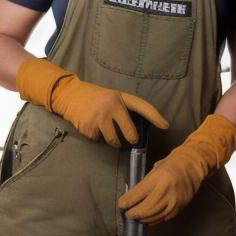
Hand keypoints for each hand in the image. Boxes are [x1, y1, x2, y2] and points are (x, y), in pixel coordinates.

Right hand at [15, 58, 168, 147]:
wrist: (70, 94)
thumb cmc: (94, 97)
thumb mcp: (112, 97)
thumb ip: (122, 110)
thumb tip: (137, 129)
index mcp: (121, 98)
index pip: (143, 106)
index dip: (155, 116)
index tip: (166, 125)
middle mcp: (112, 106)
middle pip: (129, 132)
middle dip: (131, 139)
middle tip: (131, 141)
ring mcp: (100, 117)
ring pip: (113, 140)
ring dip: (111, 141)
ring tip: (107, 133)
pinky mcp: (89, 126)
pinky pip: (97, 139)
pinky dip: (95, 136)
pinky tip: (90, 125)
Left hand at [118, 114, 235, 223]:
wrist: (193, 166)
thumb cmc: (173, 164)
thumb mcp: (155, 170)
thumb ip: (144, 184)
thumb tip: (131, 197)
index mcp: (158, 178)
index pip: (137, 195)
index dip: (126, 202)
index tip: (121, 204)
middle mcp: (166, 191)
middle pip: (144, 209)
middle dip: (132, 213)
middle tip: (127, 213)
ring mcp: (173, 201)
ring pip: (152, 217)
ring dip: (141, 218)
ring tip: (136, 216)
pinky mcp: (179, 208)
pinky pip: (162, 218)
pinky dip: (153, 220)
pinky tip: (147, 218)